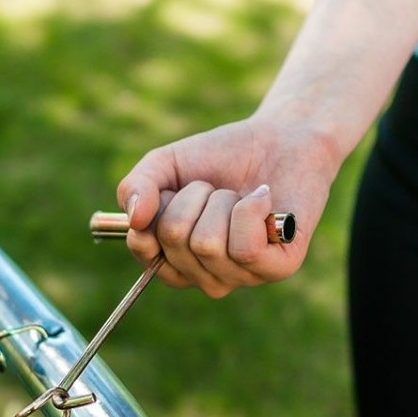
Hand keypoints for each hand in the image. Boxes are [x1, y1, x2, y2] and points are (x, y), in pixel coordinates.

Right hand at [116, 112, 338, 296]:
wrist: (282, 138)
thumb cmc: (222, 158)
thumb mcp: (165, 165)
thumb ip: (136, 186)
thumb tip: (135, 220)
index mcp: (175, 262)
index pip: (143, 247)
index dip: (155, 208)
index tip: (173, 191)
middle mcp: (205, 278)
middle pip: (174, 238)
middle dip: (194, 196)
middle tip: (216, 190)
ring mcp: (240, 278)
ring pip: (207, 243)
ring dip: (222, 201)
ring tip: (240, 197)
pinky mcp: (277, 269)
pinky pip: (244, 247)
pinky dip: (251, 207)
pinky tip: (264, 199)